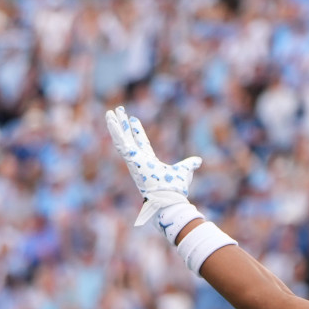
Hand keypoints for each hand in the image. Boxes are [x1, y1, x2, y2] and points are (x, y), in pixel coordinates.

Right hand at [104, 105, 202, 232]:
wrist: (170, 197)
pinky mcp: (130, 159)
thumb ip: (189, 164)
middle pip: (129, 139)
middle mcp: (138, 161)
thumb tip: (198, 161)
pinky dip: (115, 131)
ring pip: (121, 140)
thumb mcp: (184, 171)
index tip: (133, 119)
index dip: (137, 131)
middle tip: (118, 111)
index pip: (142, 143)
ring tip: (109, 112)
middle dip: (123, 125)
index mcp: (149, 162)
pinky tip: (111, 119)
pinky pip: (120, 143)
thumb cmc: (176, 188)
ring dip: (115, 126)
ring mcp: (133, 160)